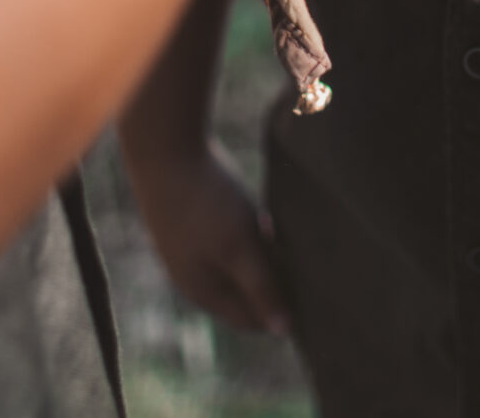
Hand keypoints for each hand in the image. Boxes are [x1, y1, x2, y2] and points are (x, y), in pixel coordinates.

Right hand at [125, 142, 289, 335]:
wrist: (164, 147)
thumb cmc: (204, 203)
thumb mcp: (240, 248)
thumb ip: (261, 289)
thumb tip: (283, 331)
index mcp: (203, 292)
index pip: (251, 320)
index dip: (282, 313)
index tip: (315, 297)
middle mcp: (193, 276)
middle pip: (244, 293)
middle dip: (273, 281)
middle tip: (303, 261)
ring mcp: (190, 248)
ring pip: (237, 265)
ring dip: (262, 256)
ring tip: (282, 234)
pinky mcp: (191, 222)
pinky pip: (228, 241)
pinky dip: (248, 235)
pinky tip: (261, 214)